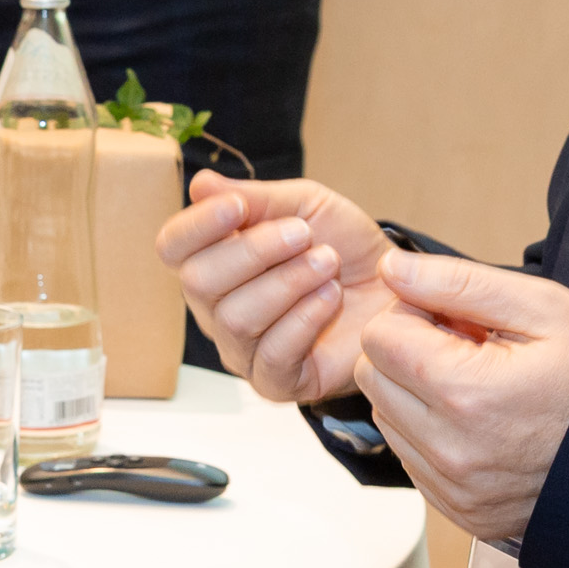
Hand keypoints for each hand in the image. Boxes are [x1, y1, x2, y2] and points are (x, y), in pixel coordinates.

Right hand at [156, 171, 399, 400]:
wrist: (395, 286)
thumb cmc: (345, 245)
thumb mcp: (305, 205)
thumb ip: (255, 199)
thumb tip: (199, 185)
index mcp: (214, 261)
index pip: (173, 247)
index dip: (197, 226)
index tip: (239, 207)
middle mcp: (217, 309)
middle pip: (198, 282)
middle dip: (254, 252)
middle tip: (303, 234)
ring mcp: (242, 350)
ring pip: (235, 319)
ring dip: (287, 282)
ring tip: (328, 263)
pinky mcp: (276, 382)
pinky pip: (271, 355)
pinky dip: (304, 318)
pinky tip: (331, 297)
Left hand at [354, 253, 568, 541]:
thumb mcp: (542, 307)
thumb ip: (457, 282)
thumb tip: (392, 270)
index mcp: (466, 394)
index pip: (379, 337)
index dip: (414, 314)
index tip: (457, 318)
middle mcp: (451, 451)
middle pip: (374, 379)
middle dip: (409, 353)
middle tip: (470, 348)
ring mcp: (456, 490)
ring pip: (388, 420)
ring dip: (417, 395)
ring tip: (481, 386)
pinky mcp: (463, 512)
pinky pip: (413, 461)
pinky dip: (433, 434)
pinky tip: (483, 422)